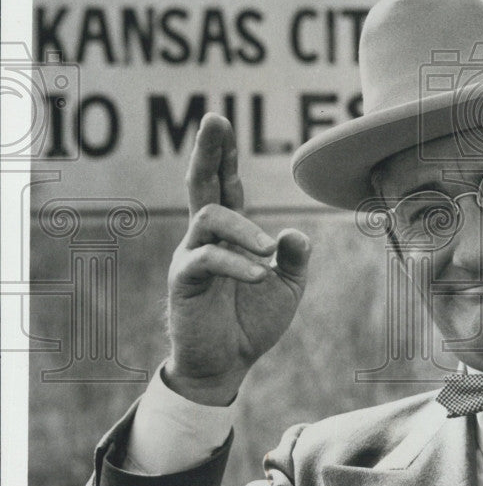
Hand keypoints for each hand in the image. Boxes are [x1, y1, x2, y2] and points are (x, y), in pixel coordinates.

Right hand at [165, 113, 310, 404]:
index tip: (221, 123)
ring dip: (243, 228)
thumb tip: (295, 232)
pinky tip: (259, 274)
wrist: (227, 366)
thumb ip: (295, 259)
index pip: (225, 185)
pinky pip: (206, 259)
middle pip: (202, 184)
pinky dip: (235, 262)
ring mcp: (191, 256)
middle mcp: (205, 238)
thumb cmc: (252, 324)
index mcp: (229, 235)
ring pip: (209, 217)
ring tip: (268, 251)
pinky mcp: (184, 281)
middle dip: (209, 151)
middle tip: (214, 119)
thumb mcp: (286, 288)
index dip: (224, 155)